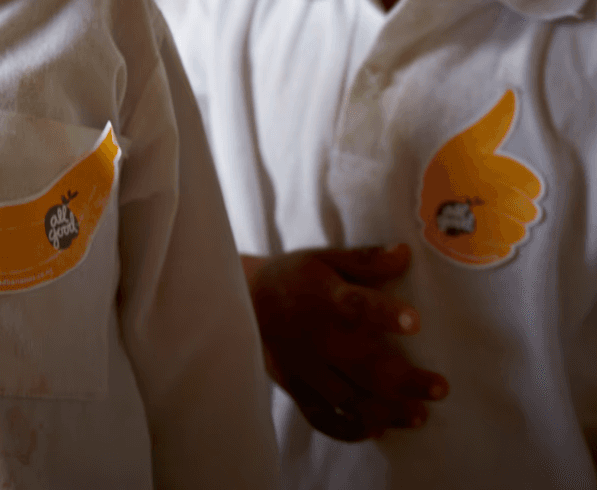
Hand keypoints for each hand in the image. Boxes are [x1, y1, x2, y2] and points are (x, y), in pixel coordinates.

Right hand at [245, 244, 448, 441]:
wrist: (244, 298)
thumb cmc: (294, 275)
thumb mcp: (325, 258)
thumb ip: (365, 261)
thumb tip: (405, 254)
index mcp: (323, 296)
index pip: (356, 305)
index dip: (385, 314)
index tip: (416, 322)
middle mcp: (314, 334)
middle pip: (362, 364)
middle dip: (404, 380)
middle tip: (439, 389)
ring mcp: (302, 365)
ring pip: (347, 398)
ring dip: (385, 410)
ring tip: (418, 415)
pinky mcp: (293, 384)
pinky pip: (320, 416)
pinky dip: (347, 429)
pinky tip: (375, 429)